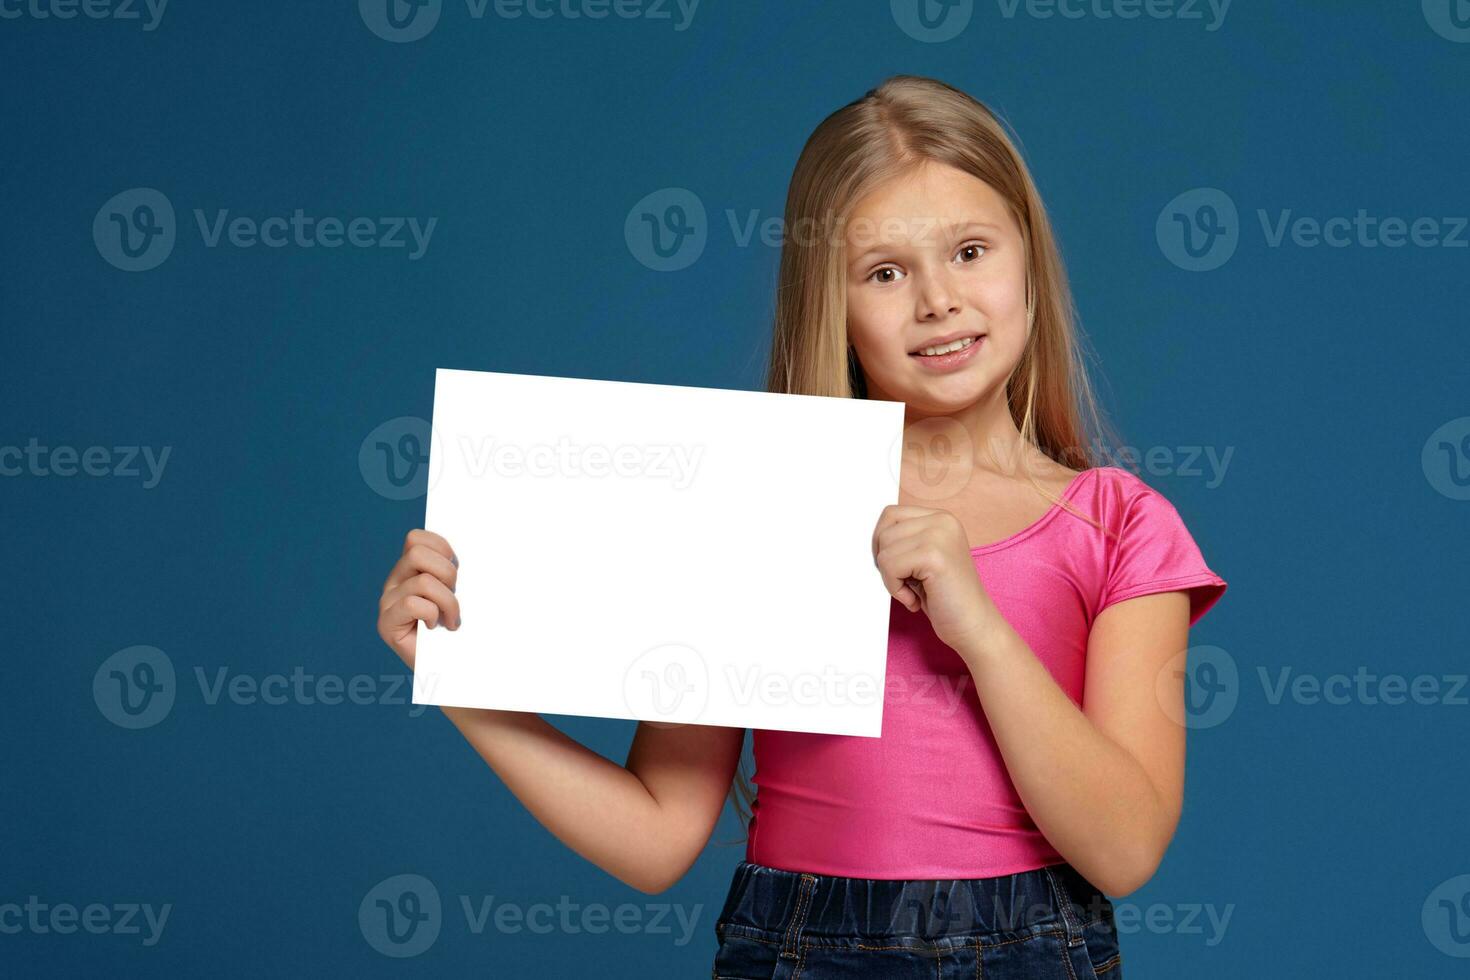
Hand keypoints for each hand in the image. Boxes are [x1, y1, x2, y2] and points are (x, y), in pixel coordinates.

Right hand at [377, 529, 460, 670]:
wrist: (456, 669)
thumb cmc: (464, 629)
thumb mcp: (465, 592)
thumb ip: (458, 569)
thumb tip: (481, 545)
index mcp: (411, 569)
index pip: (416, 538)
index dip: (442, 549)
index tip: (459, 571)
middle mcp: (395, 582)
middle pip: (416, 552)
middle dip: (446, 573)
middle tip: (456, 596)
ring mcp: (387, 602)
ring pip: (422, 581)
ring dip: (447, 601)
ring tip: (451, 620)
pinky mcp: (386, 624)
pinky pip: (412, 603)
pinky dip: (432, 614)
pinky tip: (436, 628)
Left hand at [871, 504, 1001, 650]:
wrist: (973, 626)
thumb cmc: (946, 598)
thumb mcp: (922, 559)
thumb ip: (903, 540)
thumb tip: (870, 536)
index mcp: (941, 518)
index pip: (890, 515)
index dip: (883, 544)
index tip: (897, 568)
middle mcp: (943, 520)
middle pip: (884, 532)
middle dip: (887, 563)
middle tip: (908, 583)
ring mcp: (940, 535)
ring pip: (884, 551)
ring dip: (891, 578)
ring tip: (914, 591)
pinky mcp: (933, 555)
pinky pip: (890, 567)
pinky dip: (896, 589)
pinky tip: (916, 599)